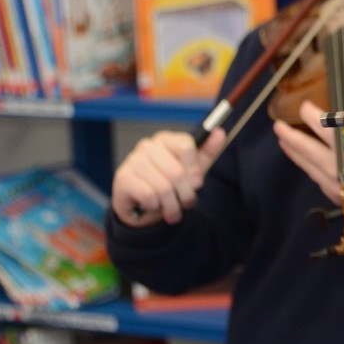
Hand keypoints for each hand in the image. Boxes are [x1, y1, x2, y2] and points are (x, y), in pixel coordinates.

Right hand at [111, 129, 226, 227]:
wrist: (142, 207)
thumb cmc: (170, 185)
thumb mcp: (192, 170)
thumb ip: (207, 152)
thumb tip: (219, 132)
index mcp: (166, 140)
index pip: (186, 146)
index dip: (195, 169)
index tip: (198, 183)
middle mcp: (147, 146)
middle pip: (177, 172)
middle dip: (186, 194)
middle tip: (187, 204)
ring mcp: (133, 160)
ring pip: (163, 187)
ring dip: (172, 205)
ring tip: (173, 211)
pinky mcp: (123, 177)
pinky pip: (149, 196)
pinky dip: (155, 206)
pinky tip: (153, 205)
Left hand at [274, 100, 341, 202]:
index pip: (327, 134)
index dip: (314, 121)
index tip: (304, 108)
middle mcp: (339, 167)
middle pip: (311, 150)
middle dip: (295, 137)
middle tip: (279, 126)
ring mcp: (335, 181)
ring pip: (310, 164)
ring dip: (295, 150)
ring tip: (282, 138)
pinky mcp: (335, 192)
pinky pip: (315, 175)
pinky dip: (305, 164)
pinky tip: (300, 158)